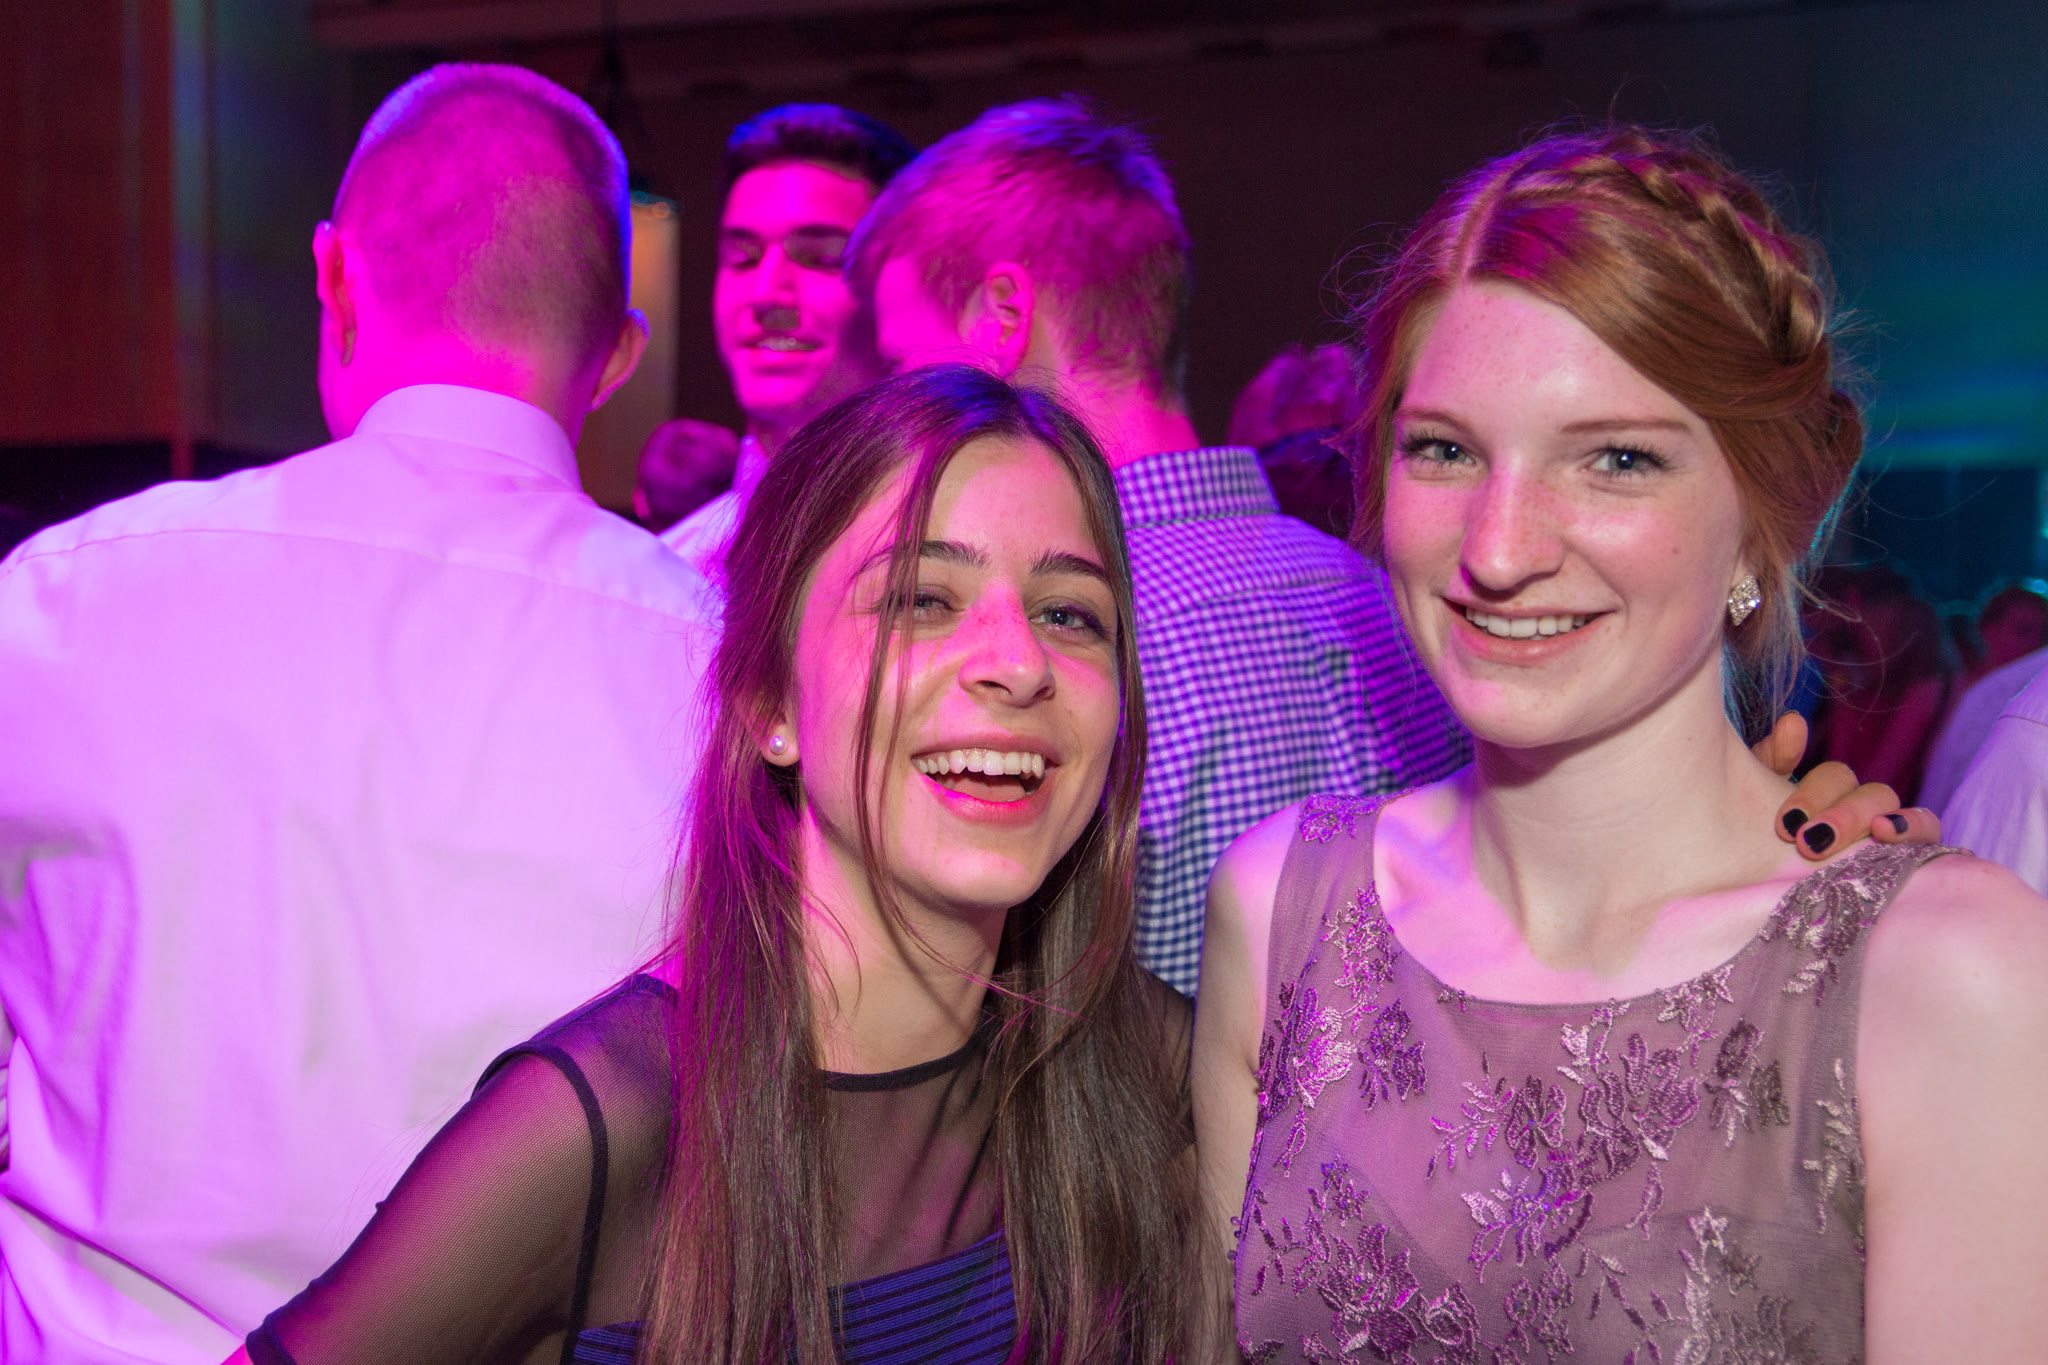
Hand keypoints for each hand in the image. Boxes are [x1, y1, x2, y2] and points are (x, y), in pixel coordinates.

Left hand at [1751, 713, 1941, 860]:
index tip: (1787, 823)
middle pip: (1869, 795)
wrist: (1765, 887)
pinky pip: (1928, 837)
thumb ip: (1772, 760)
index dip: (1813, 795)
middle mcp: (1861, 810)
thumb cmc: (1760, 841)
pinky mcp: (1906, 859)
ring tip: (1874, 833)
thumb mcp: (1755, 800)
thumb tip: (1793, 721)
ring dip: (1888, 821)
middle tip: (1810, 843)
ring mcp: (1888, 832)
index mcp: (1827, 795)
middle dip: (1843, 816)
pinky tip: (1893, 835)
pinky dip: (1916, 829)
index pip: (1835, 778)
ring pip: (1900, 811)